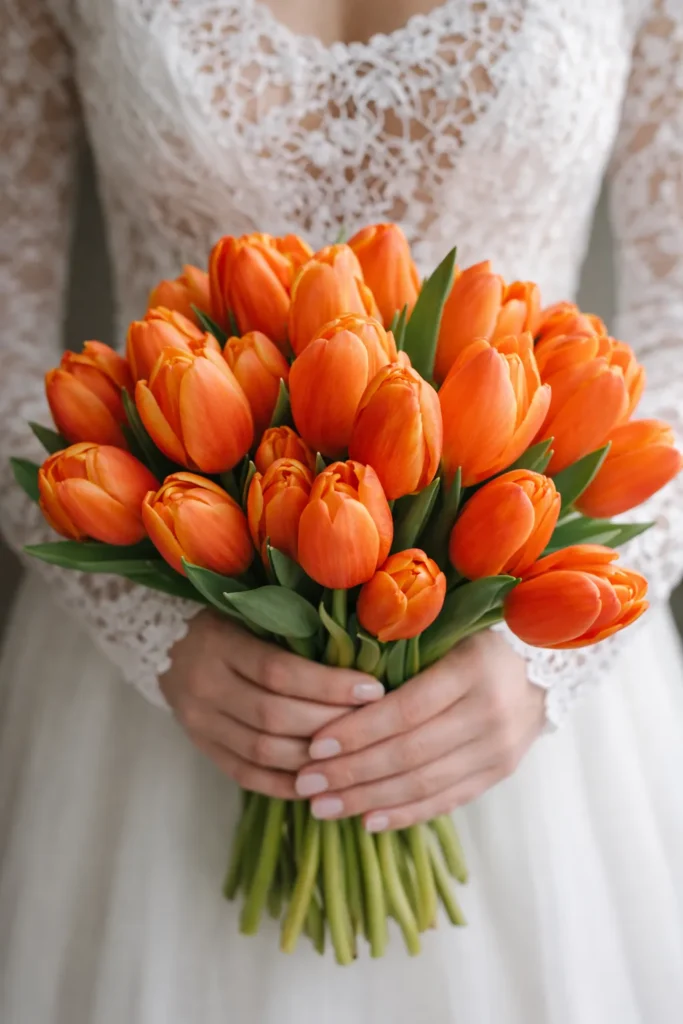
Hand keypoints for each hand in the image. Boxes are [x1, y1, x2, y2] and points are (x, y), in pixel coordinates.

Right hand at [160, 612, 384, 797]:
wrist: (161, 643)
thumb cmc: (226, 621)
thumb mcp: (250, 614)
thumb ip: (293, 632)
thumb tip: (362, 650)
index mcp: (220, 644)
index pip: (279, 672)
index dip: (329, 684)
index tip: (373, 689)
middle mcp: (206, 686)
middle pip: (274, 716)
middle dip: (330, 723)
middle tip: (373, 724)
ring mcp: (200, 722)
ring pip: (262, 751)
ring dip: (313, 758)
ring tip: (355, 754)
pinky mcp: (203, 748)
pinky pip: (247, 775)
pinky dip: (287, 783)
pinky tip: (322, 781)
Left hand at [295, 631, 544, 829]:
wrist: (546, 664)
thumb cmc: (474, 639)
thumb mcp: (444, 631)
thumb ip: (399, 653)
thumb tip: (331, 684)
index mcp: (471, 670)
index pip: (404, 710)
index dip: (357, 731)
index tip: (314, 746)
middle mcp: (489, 713)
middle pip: (409, 753)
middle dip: (351, 772)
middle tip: (306, 784)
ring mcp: (498, 749)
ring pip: (424, 784)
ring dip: (368, 800)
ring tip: (323, 807)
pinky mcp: (500, 773)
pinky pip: (447, 801)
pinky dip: (405, 814)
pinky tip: (368, 821)